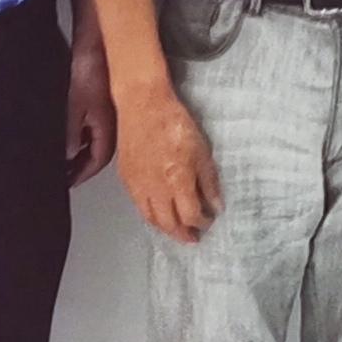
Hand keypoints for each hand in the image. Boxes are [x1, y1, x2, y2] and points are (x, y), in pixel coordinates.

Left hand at [66, 35, 118, 185]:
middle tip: (61, 175)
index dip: (81, 174)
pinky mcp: (98, 100)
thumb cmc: (87, 70)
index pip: (97, 160)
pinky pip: (89, 125)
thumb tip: (66, 157)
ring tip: (58, 158)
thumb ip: (69, 135)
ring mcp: (104, 111)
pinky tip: (63, 134)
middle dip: (79, 165)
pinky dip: (77, 135)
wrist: (95, 41)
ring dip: (77, 150)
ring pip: (92, 139)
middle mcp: (110, 122)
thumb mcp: (73, 108)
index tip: (66, 182)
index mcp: (107, 127)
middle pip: (96, 152)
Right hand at [117, 84, 222, 241]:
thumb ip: (209, 181)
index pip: (191, 214)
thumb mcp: (202, 150)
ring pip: (151, 218)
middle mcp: (155, 188)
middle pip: (169, 223)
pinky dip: (150, 215)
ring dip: (165, 228)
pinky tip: (158, 212)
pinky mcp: (126, 178)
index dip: (202, 222)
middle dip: (183, 233)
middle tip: (192, 237)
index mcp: (177, 180)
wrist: (143, 105)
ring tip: (176, 230)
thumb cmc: (174, 122)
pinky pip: (138, 205)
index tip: (208, 221)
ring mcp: (138, 185)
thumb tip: (215, 204)